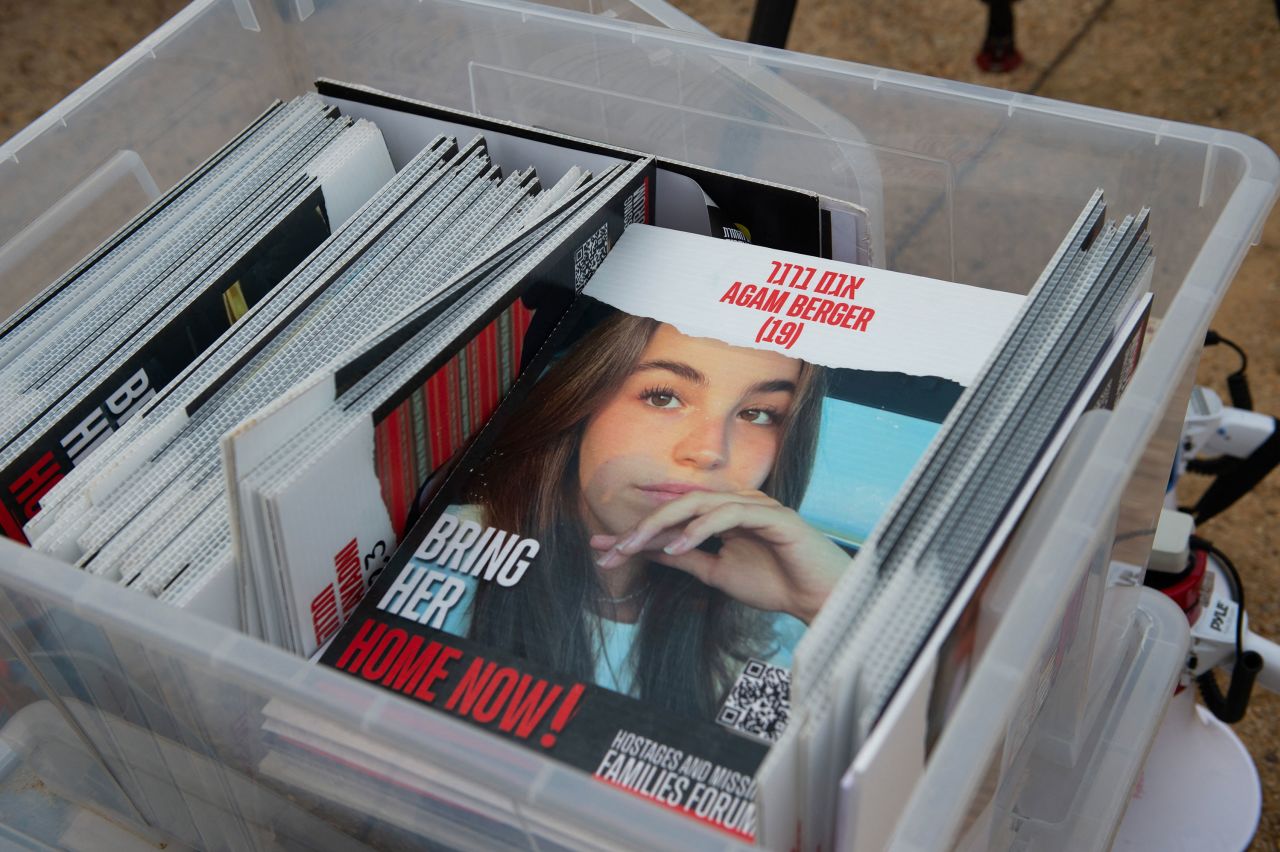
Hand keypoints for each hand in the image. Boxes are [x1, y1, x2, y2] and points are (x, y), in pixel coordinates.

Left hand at [589, 490, 849, 623]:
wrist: (819, 598)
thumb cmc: (775, 584)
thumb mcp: (718, 573)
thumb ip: (688, 559)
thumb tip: (652, 553)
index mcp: (724, 513)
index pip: (674, 514)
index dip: (638, 527)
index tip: (602, 546)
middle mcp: (737, 502)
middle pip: (681, 503)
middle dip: (643, 524)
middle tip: (612, 547)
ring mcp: (756, 505)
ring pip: (700, 503)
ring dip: (664, 524)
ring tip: (636, 545)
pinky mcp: (773, 516)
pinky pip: (729, 515)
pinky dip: (700, 529)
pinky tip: (679, 547)